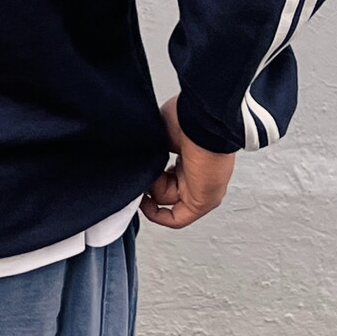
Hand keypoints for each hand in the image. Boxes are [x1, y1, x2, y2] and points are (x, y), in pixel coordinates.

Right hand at [140, 93, 234, 228]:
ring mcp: (202, 188)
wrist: (202, 120)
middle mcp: (198, 172)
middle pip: (167, 188)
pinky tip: (145, 203)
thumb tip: (133, 158)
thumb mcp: (161, 132)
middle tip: (140, 172)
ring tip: (150, 171)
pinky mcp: (203, 201)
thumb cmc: (187, 117)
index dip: (149, 175)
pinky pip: (177, 219)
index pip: (168, 173)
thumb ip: (151, 149)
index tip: (137, 169)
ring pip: (168, 200)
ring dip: (152, 190)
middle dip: (148, 183)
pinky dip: (158, 215)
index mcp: (191, 153)